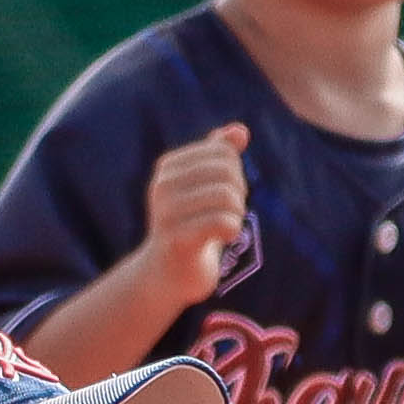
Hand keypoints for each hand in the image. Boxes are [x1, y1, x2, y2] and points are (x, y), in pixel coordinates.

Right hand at [133, 126, 252, 315]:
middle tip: (229, 212)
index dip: (235, 173)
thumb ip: (219, 156)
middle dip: (238, 193)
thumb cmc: (190, 225)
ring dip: (237, 214)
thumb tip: (241, 130)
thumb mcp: (204, 186)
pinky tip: (223, 238)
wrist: (167, 273)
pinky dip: (233, 230)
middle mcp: (162, 185)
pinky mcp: (177, 240)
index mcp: (168, 167)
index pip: (223, 152)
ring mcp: (167, 213)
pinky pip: (224, 223)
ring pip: (228, 197)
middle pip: (227, 172)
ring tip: (225, 225)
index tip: (225, 194)